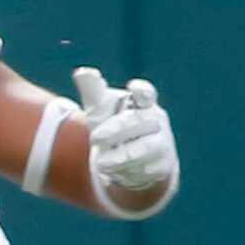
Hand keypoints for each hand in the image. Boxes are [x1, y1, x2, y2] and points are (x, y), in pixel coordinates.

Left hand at [70, 66, 175, 198]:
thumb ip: (92, 91)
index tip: (133, 87)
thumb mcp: (100, 109)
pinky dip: (129, 171)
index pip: (146, 94)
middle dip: (118, 128)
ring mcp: (161, 142)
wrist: (127, 158)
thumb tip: (83, 72)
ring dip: (123, 156)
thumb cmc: (113, 124)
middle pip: (141, 121)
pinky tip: (114, 173)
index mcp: (142, 103)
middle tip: (94, 138)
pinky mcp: (162, 165)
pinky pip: (148, 169)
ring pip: (146, 148)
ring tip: (100, 164)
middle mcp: (155, 121)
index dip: (142, 91)